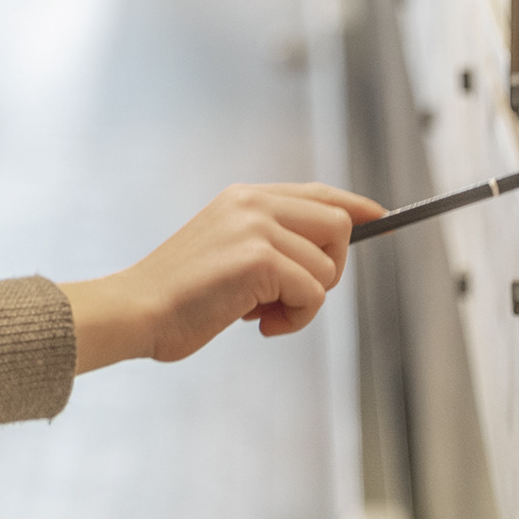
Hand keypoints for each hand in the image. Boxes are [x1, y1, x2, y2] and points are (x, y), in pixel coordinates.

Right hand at [60, 183, 378, 369]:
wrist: (136, 310)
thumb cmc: (178, 296)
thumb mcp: (226, 252)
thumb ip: (267, 243)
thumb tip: (321, 261)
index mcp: (242, 197)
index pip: (317, 193)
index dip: (355, 205)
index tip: (382, 217)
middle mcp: (252, 203)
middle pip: (338, 226)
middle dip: (329, 269)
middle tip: (290, 297)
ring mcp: (255, 228)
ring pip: (327, 269)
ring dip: (304, 304)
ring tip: (261, 315)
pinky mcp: (258, 259)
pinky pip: (312, 295)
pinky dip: (295, 320)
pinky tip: (259, 325)